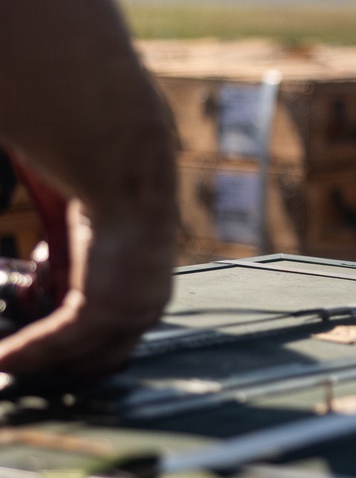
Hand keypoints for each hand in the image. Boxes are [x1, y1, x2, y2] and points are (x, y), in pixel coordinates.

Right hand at [0, 200, 174, 377]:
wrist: (128, 183)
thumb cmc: (114, 199)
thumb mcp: (97, 243)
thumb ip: (78, 267)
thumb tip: (49, 268)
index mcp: (146, 297)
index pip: (113, 344)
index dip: (76, 354)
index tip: (45, 355)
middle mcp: (143, 313)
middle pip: (93, 361)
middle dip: (53, 366)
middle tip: (18, 363)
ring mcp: (125, 316)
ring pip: (69, 355)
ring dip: (31, 363)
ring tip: (2, 363)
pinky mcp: (102, 312)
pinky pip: (54, 341)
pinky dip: (22, 351)